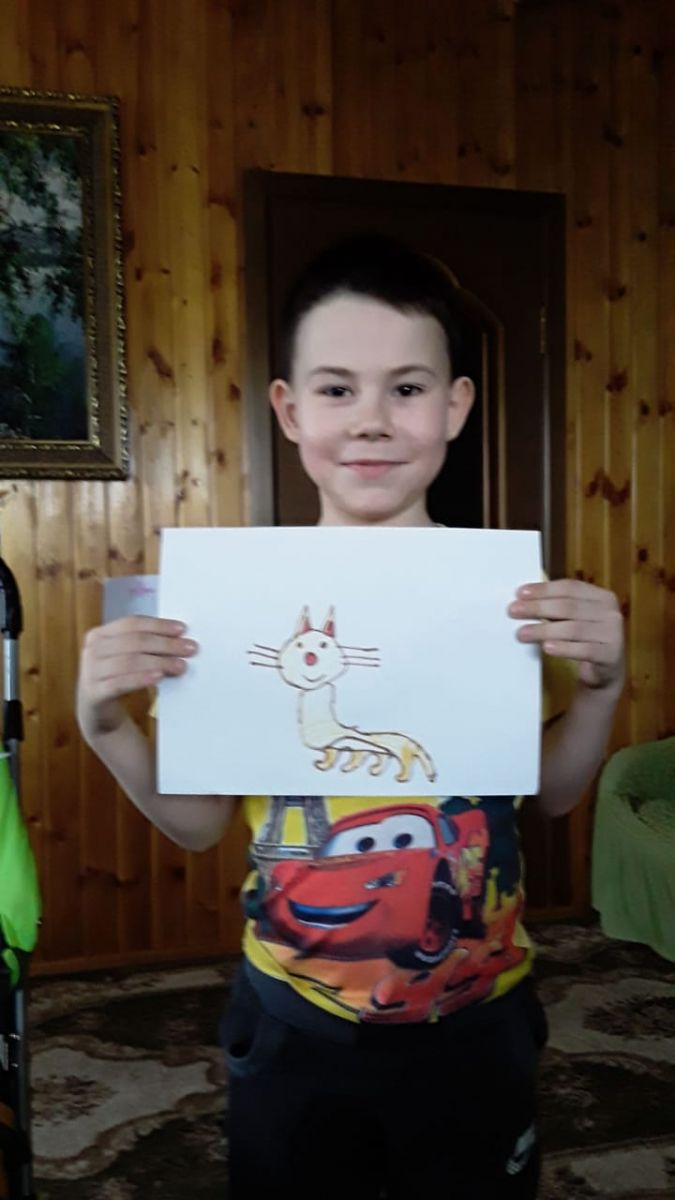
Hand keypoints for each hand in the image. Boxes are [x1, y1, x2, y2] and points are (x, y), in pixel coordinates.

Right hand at [76, 616, 196, 737]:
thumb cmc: (116, 679)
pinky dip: (141, 678)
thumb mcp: (127, 658)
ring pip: (129, 661)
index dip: (158, 625)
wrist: (97, 713)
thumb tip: (179, 641)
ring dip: (159, 661)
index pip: (132, 623)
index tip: (182, 629)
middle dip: (165, 644)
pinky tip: (159, 677)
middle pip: (133, 641)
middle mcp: (92, 650)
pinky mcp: (94, 693)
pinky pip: (120, 683)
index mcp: (99, 634)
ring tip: (180, 666)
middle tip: (189, 649)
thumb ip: (145, 647)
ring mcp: (90, 672)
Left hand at [508, 579, 624, 692]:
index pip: (569, 587)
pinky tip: (546, 647)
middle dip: (537, 608)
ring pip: (573, 629)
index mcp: (601, 596)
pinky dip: (563, 648)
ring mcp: (613, 634)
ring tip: (521, 633)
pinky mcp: (610, 655)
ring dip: (543, 630)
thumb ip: (557, 607)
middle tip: (513, 611)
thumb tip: (522, 600)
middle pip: (568, 607)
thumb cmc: (584, 640)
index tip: (520, 593)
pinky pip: (584, 650)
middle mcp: (610, 612)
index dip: (543, 589)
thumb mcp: (574, 619)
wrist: (606, 671)